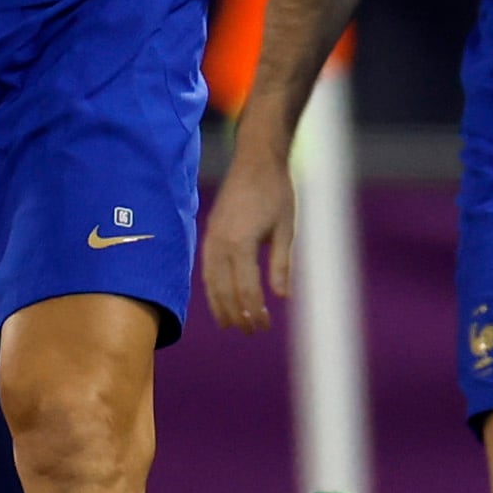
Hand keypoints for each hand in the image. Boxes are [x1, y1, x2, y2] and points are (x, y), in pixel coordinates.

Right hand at [200, 146, 295, 333]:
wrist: (255, 160)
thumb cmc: (276, 192)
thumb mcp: (286, 229)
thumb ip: (282, 264)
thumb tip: (281, 298)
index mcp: (241, 242)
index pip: (246, 287)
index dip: (255, 310)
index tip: (264, 326)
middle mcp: (221, 242)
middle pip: (225, 289)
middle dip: (237, 313)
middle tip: (251, 332)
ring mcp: (212, 237)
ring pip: (211, 281)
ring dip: (220, 305)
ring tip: (231, 324)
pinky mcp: (210, 233)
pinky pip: (206, 267)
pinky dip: (211, 287)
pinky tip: (218, 298)